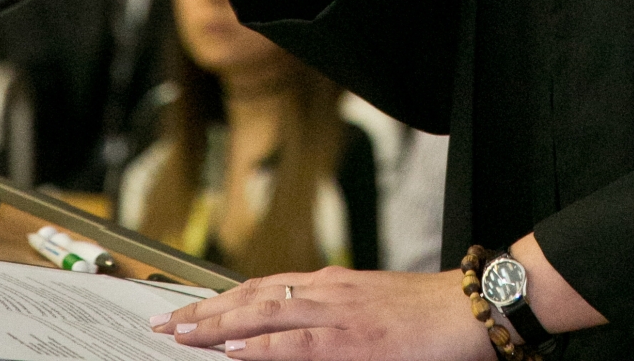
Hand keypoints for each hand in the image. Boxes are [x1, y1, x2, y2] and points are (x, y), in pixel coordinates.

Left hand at [152, 265, 491, 359]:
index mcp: (331, 284)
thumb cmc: (424, 316)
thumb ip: (328, 320)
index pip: (263, 288)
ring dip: (219, 325)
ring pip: (265, 314)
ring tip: (183, 333)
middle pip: (253, 296)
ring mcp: (337, 313)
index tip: (189, 309)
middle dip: (207, 311)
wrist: (467, 309)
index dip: (223, 298)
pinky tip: (234, 349)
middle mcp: (327, 291)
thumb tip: (286, 337)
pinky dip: (262, 345)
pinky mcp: (352, 339)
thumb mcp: (369, 309)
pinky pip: (297, 343)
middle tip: (166, 322)